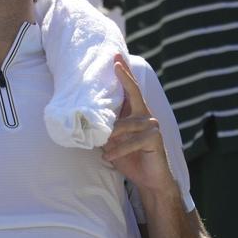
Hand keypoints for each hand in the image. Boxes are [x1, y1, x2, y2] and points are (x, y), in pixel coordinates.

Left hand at [101, 54, 177, 198]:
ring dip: (111, 135)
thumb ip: (104, 129)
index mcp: (135, 113)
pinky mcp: (154, 138)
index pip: (129, 90)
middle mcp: (145, 115)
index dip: (124, 73)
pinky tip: (108, 157)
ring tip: (101, 145)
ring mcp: (152, 126)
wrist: (150, 180)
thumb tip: (83, 120)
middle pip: (134, 92)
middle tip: (115, 64)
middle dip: (124, 77)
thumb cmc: (130, 158)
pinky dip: (119, 149)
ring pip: (126, 123)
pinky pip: (132, 141)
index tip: (116, 57)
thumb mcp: (113, 142)